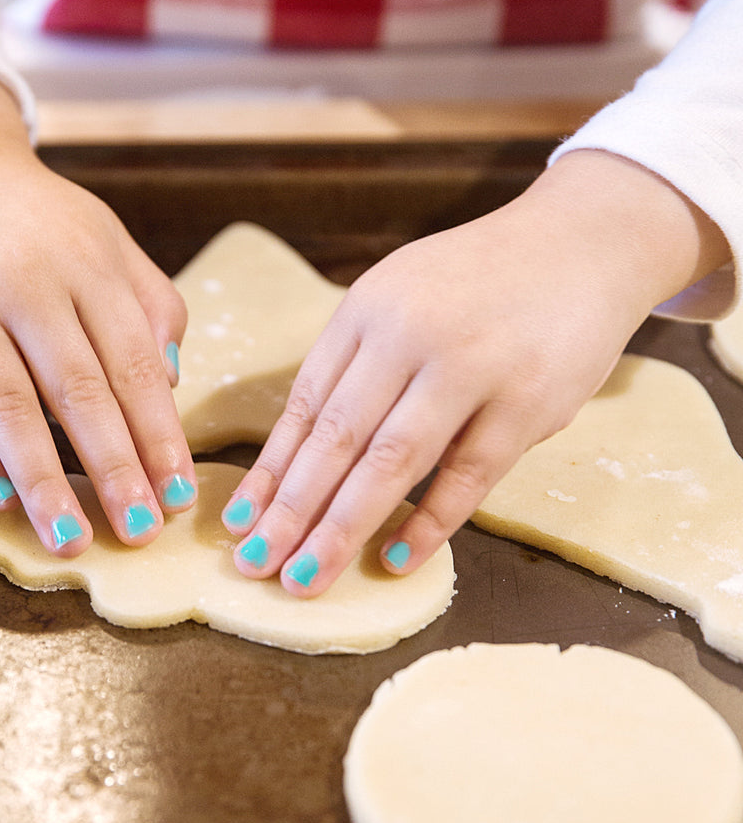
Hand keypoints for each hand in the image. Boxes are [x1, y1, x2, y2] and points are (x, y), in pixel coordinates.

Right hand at [0, 65, 195, 554]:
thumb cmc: (37, 220)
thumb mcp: (107, 240)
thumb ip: (149, 303)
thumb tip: (170, 383)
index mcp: (84, 264)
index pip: (132, 363)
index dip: (157, 434)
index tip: (178, 494)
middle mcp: (24, 283)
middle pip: (76, 391)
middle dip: (111, 469)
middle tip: (137, 532)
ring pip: (6, 402)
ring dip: (40, 478)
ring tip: (68, 536)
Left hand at [221, 151, 729, 595]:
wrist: (583, 243)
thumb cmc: (479, 281)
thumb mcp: (402, 296)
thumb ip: (358, 363)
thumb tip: (300, 458)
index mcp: (369, 309)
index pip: (306, 405)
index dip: (269, 471)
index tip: (238, 523)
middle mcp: (411, 334)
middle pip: (337, 439)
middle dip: (290, 511)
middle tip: (255, 566)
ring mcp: (472, 368)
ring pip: (392, 463)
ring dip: (341, 528)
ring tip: (305, 579)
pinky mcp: (528, 403)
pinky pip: (467, 477)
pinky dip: (427, 524)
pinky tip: (391, 560)